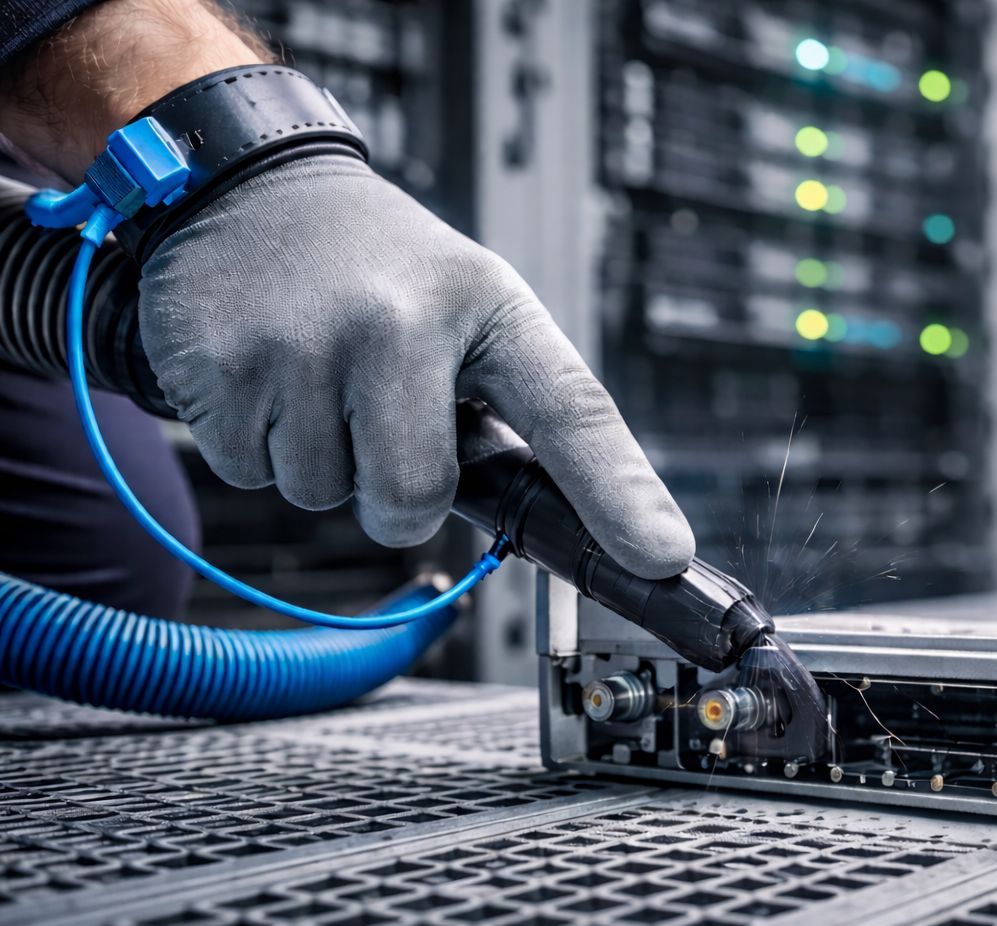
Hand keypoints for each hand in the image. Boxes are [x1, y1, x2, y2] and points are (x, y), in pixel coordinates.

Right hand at [137, 154, 694, 576]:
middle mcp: (397, 323)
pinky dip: (258, 445)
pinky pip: (252, 477)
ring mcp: (303, 347)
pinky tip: (269, 374)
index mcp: (485, 306)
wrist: (247, 184)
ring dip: (324, 461)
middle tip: (383, 419)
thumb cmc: (379, 267)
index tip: (663, 557)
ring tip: (320, 373)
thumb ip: (517, 408)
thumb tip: (579, 525)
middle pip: (414, 502)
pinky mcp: (220, 371)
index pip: (571, 411)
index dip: (620, 494)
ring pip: (325, 496)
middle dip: (399, 494)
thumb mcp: (470, 307)